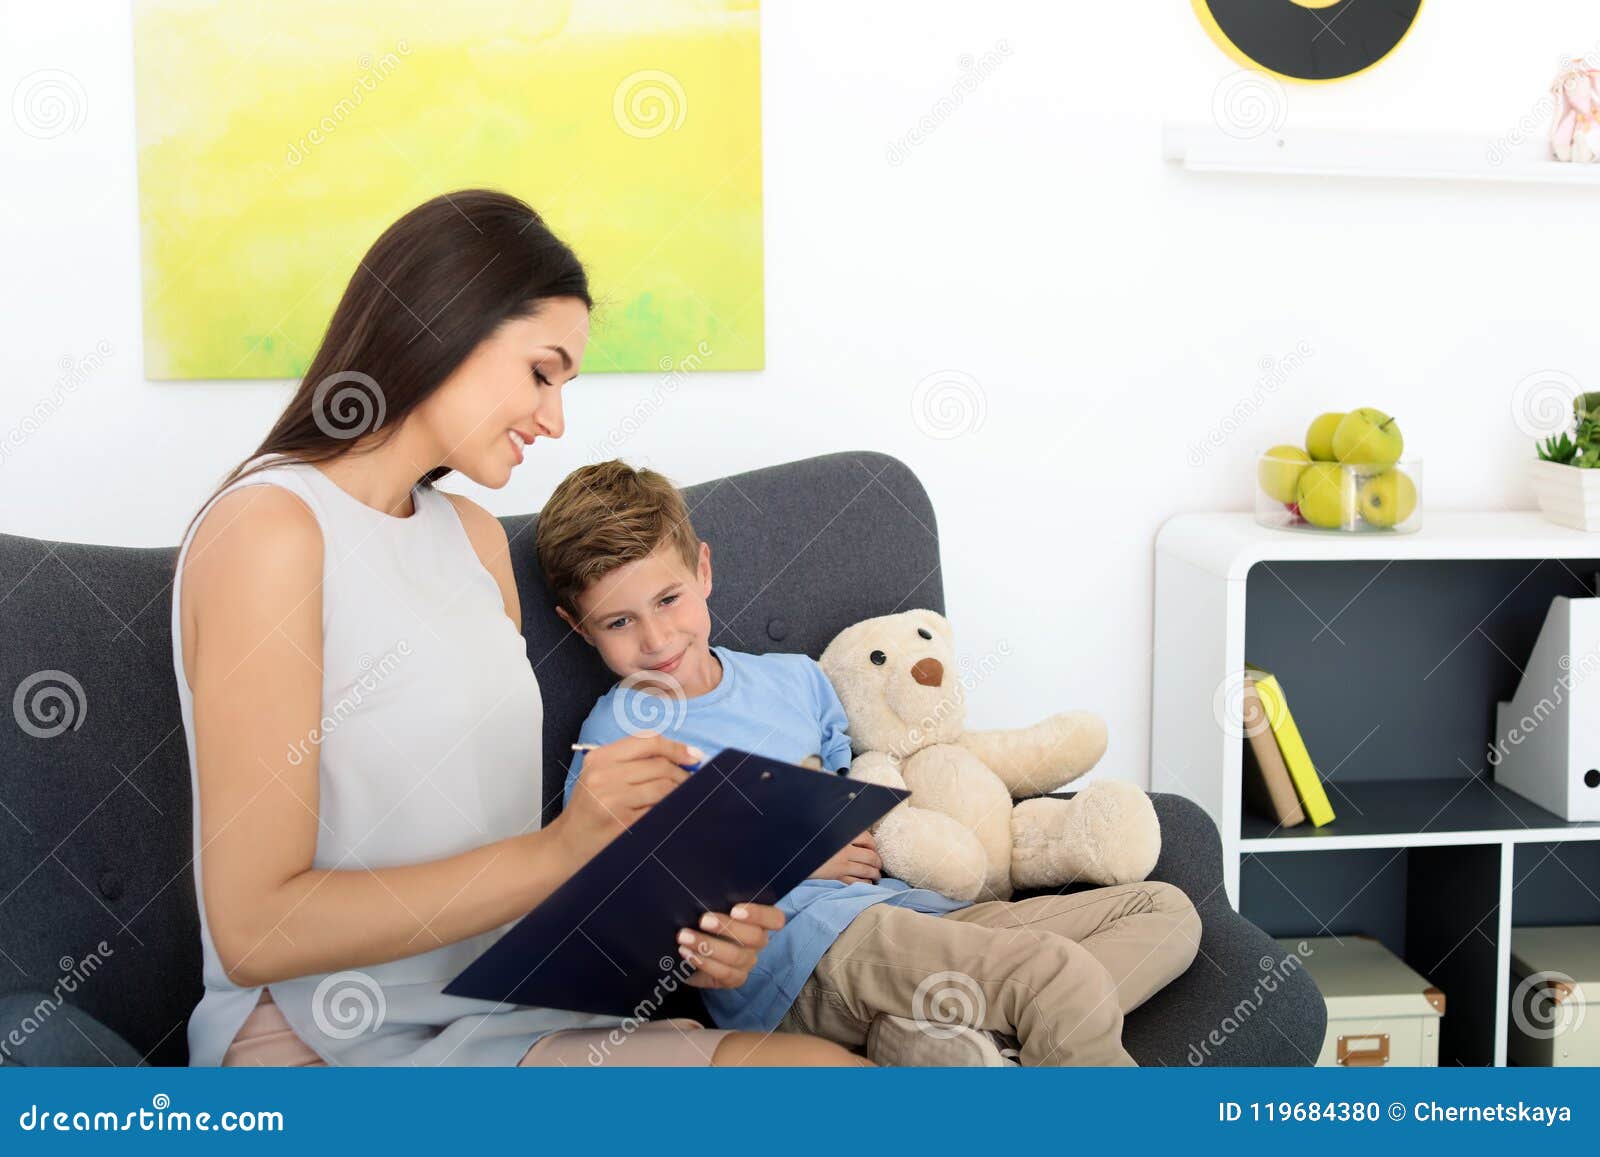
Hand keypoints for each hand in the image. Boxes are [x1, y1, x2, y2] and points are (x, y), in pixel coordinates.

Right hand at [549, 733, 702, 869]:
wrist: (567, 845)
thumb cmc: (590, 810)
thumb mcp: (601, 776)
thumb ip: (633, 762)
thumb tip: (683, 756)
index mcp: (600, 758)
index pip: (647, 741)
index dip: (676, 747)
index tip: (694, 757)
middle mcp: (604, 775)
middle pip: (660, 765)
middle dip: (683, 774)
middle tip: (693, 783)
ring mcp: (612, 799)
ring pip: (664, 787)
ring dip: (681, 792)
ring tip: (685, 798)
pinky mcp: (622, 822)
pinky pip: (659, 810)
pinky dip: (672, 810)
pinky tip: (674, 813)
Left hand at [679, 903, 785, 988]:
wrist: (695, 953)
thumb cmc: (708, 922)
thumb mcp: (716, 909)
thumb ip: (718, 901)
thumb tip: (703, 889)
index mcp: (760, 921)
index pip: (774, 918)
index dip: (758, 914)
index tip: (735, 910)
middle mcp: (758, 942)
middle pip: (755, 937)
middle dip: (727, 927)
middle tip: (703, 920)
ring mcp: (748, 962)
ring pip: (735, 956)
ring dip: (707, 945)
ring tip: (684, 937)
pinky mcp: (734, 978)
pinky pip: (723, 973)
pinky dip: (703, 962)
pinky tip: (687, 953)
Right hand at [810, 830, 881, 884]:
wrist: (792, 857)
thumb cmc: (808, 843)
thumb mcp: (823, 831)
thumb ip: (839, 832)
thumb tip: (854, 835)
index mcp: (842, 835)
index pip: (867, 839)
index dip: (873, 845)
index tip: (873, 849)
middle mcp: (844, 850)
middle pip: (870, 857)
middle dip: (878, 862)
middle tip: (878, 865)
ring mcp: (841, 865)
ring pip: (867, 871)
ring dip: (875, 874)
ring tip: (876, 876)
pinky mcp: (836, 878)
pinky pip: (856, 883)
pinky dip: (865, 884)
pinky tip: (867, 884)